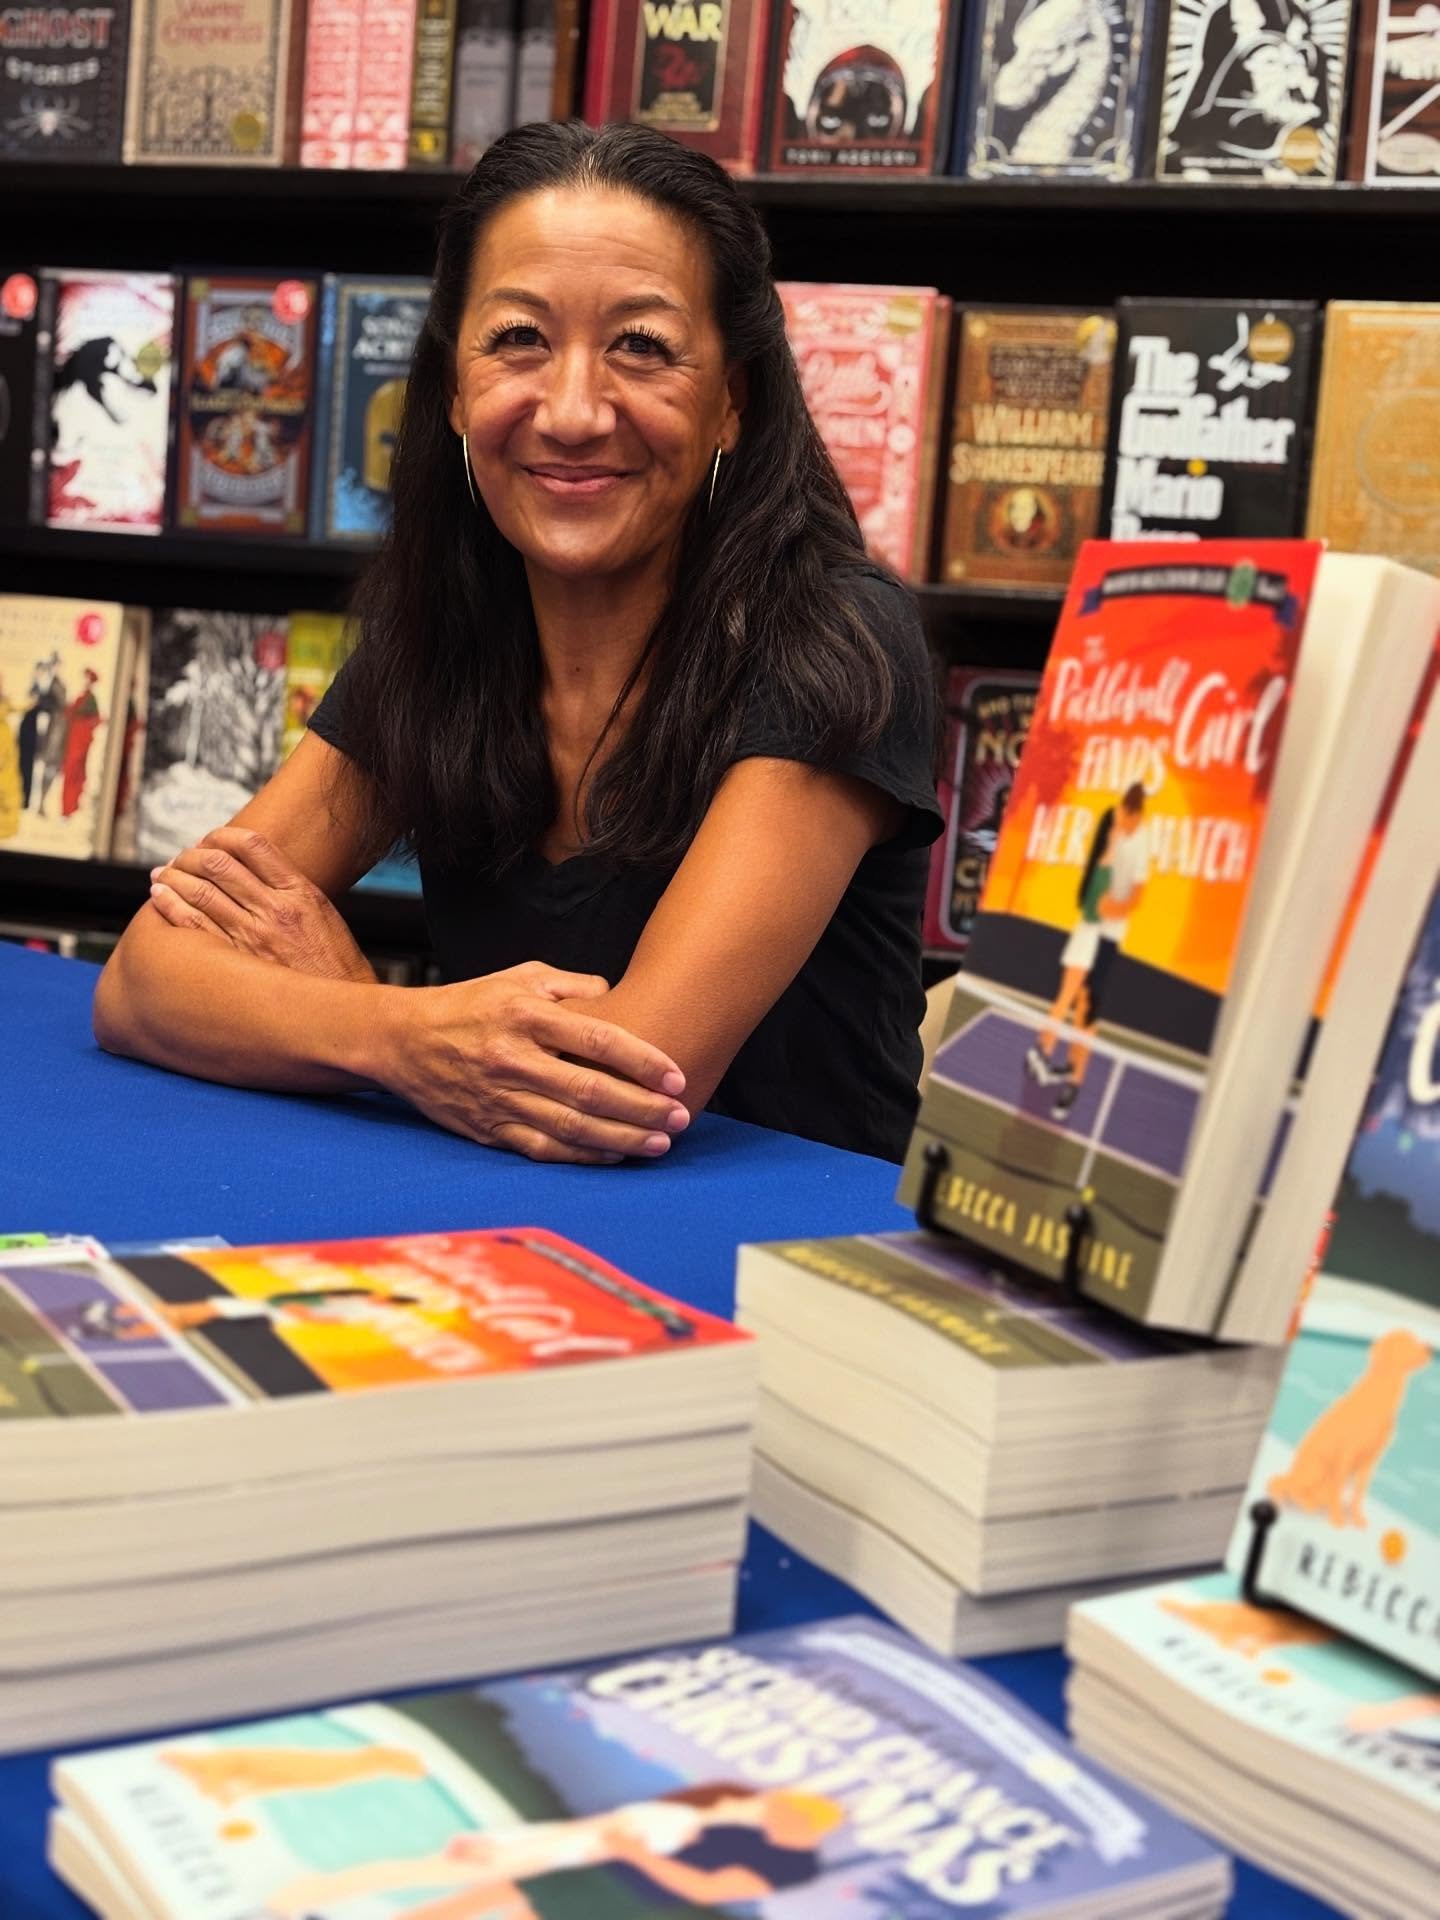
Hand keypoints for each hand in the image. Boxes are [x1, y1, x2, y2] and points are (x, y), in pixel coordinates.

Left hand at [148, 828, 376, 983]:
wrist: (341, 1013)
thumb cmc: (333, 966)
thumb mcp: (323, 915)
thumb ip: (290, 891)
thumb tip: (255, 872)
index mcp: (299, 892)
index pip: (253, 845)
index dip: (222, 836)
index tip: (209, 839)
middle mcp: (275, 909)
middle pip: (219, 863)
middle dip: (191, 854)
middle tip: (180, 857)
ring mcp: (254, 936)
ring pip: (201, 890)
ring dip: (174, 875)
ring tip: (162, 873)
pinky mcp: (236, 962)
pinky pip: (193, 924)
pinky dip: (171, 904)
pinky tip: (159, 896)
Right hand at [382, 963, 689, 1164]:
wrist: (403, 1040)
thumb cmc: (471, 1003)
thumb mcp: (520, 976)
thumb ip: (573, 986)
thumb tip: (620, 999)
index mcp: (525, 1014)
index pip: (596, 1038)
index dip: (641, 1060)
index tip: (676, 1075)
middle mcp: (512, 1058)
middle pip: (589, 1090)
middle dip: (642, 1107)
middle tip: (680, 1116)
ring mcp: (499, 1097)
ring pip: (571, 1126)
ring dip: (622, 1138)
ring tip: (660, 1143)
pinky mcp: (488, 1128)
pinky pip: (543, 1148)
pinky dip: (583, 1156)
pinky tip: (616, 1155)